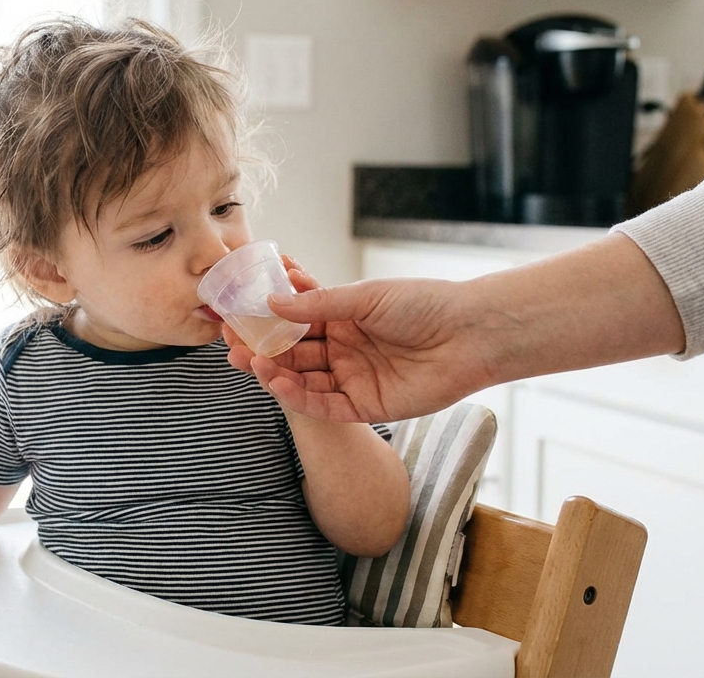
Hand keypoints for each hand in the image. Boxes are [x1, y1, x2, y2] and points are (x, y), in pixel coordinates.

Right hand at [227, 275, 490, 424]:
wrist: (471, 334)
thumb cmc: (424, 305)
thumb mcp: (365, 297)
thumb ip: (318, 303)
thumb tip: (271, 302)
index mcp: (343, 319)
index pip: (294, 322)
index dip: (265, 322)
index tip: (235, 317)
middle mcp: (344, 350)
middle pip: (294, 354)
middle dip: (262, 351)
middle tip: (231, 347)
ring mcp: (354, 379)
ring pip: (304, 381)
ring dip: (275, 374)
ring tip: (250, 364)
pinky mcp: (367, 406)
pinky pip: (326, 406)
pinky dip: (300, 398)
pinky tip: (278, 385)